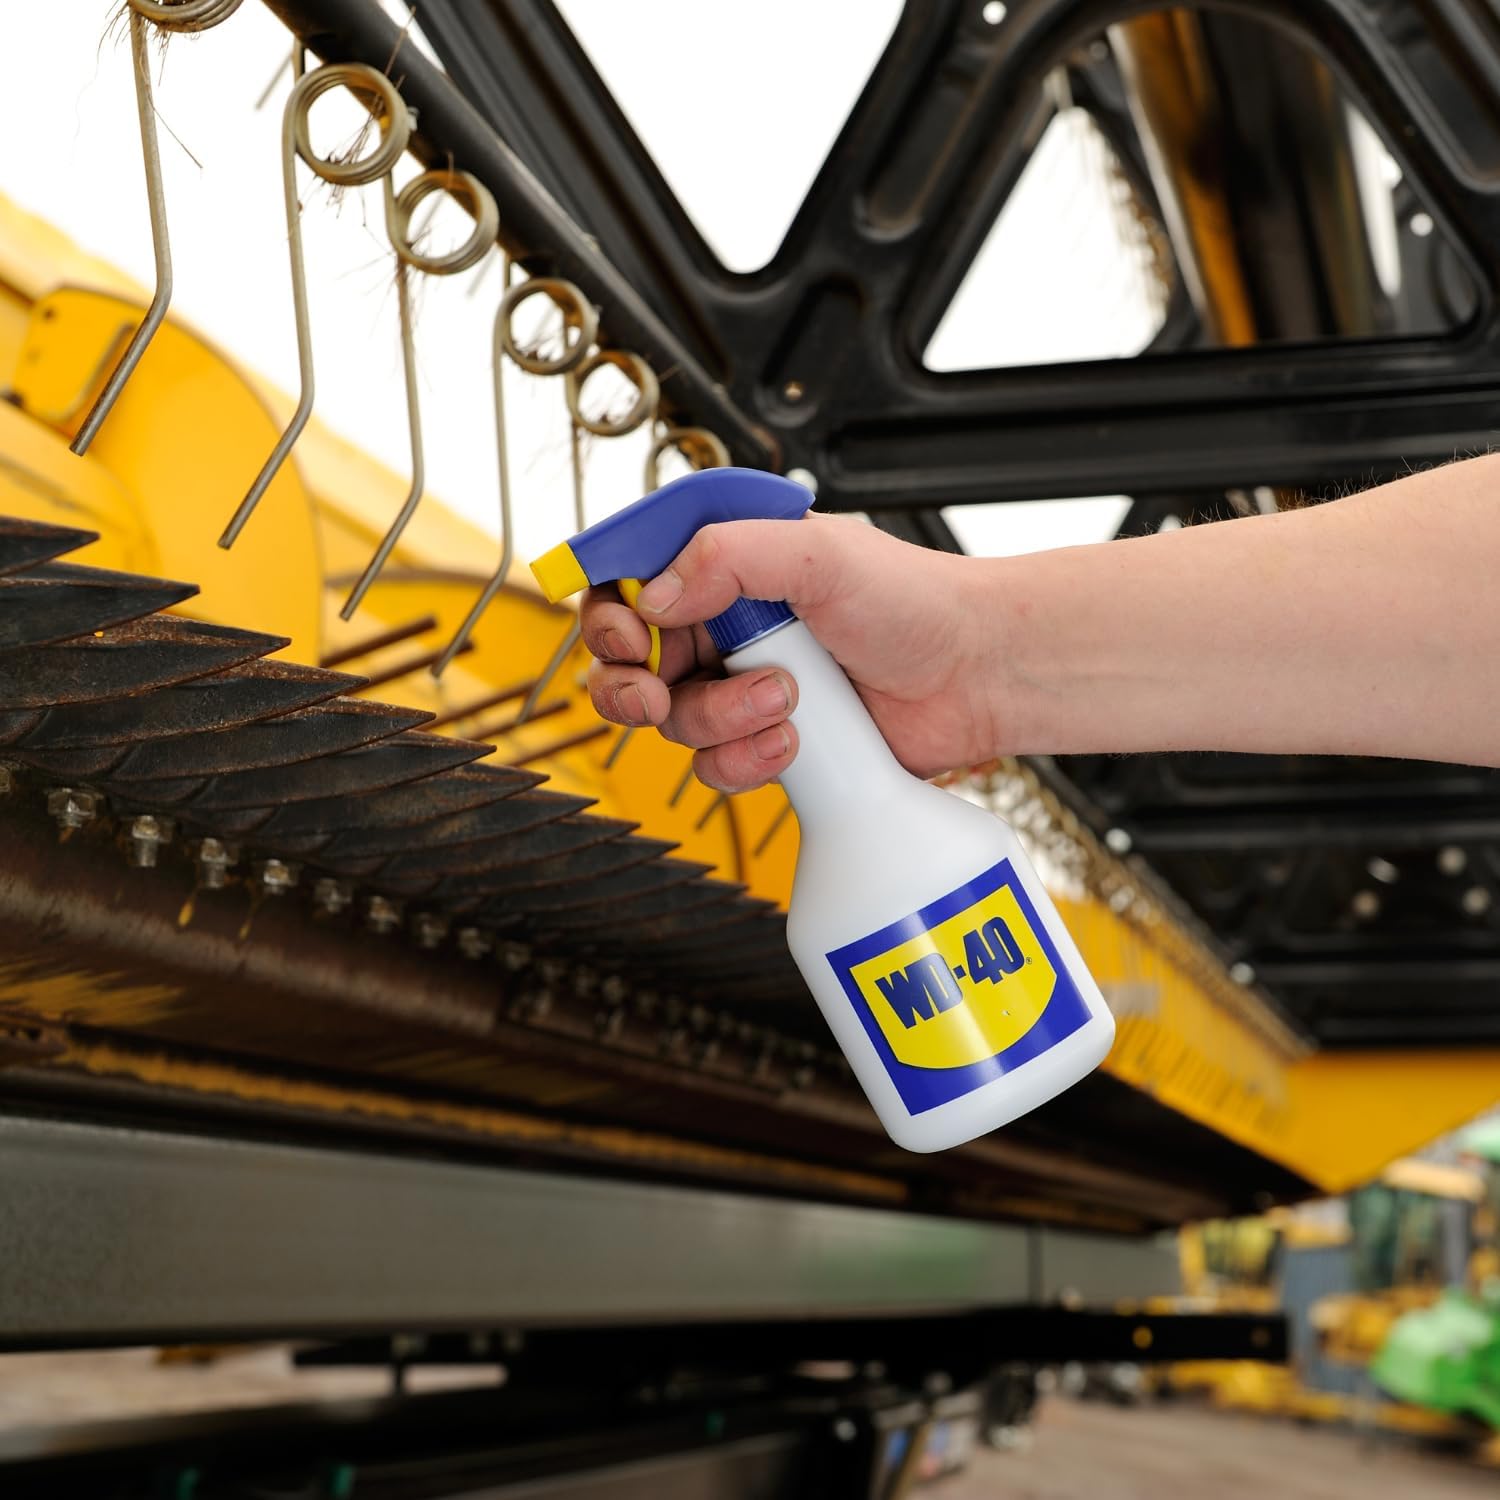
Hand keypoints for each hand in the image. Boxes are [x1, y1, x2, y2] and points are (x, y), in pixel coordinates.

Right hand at [581, 513, 1002, 792]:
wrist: (975, 676)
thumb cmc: (915, 601)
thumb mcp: (819, 553)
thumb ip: (727, 556)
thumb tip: (654, 595)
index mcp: (727, 561)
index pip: (630, 576)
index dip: (609, 610)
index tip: (628, 635)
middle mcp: (725, 622)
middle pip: (629, 660)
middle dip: (632, 684)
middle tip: (657, 693)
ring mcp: (742, 683)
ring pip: (674, 721)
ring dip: (720, 718)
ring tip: (785, 699)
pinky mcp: (766, 739)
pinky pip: (714, 765)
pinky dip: (745, 759)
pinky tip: (795, 739)